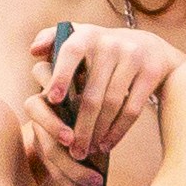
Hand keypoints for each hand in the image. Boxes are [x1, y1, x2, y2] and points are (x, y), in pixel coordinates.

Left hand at [31, 19, 183, 183]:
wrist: (150, 47)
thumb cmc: (101, 49)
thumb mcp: (80, 37)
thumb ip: (51, 39)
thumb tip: (34, 51)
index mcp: (87, 35)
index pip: (71, 52)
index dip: (61, 75)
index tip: (52, 100)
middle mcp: (110, 44)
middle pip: (92, 93)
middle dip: (81, 126)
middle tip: (73, 150)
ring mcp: (133, 56)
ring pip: (112, 104)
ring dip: (99, 132)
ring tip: (89, 150)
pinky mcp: (151, 72)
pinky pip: (132, 108)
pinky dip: (119, 130)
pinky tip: (108, 144)